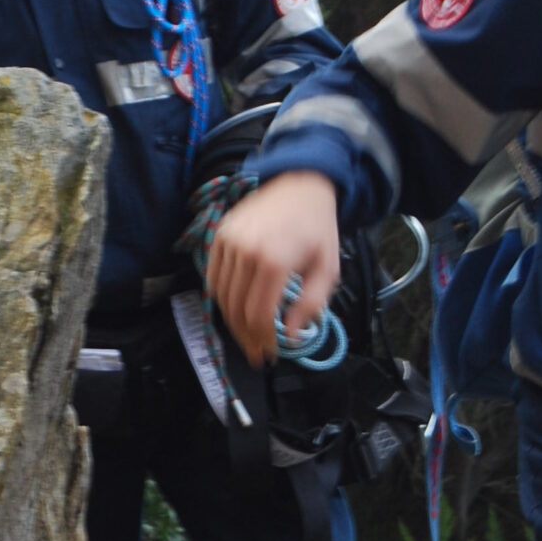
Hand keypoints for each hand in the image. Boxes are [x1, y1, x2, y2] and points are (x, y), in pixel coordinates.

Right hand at [207, 173, 340, 366]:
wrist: (300, 185)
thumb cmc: (317, 228)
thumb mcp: (328, 268)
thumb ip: (311, 304)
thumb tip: (290, 335)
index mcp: (274, 260)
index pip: (258, 314)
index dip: (262, 341)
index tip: (269, 355)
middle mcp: (245, 251)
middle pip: (236, 309)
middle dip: (246, 337)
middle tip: (256, 353)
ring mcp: (227, 242)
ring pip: (221, 297)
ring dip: (232, 322)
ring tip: (247, 336)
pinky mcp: (219, 236)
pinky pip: (213, 278)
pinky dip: (221, 298)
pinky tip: (234, 310)